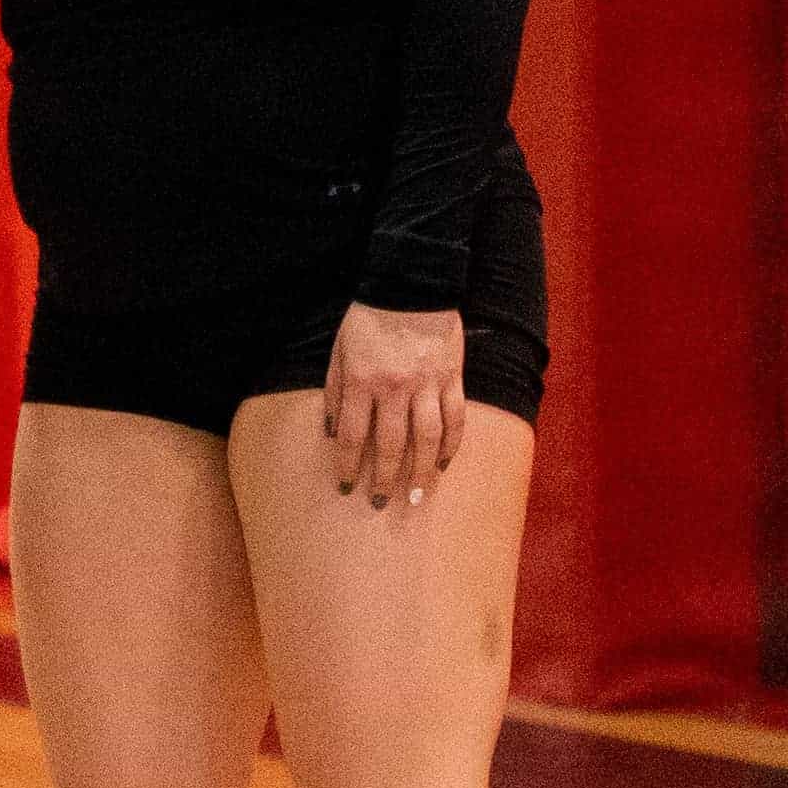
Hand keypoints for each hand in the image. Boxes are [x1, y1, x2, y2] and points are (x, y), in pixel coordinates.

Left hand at [313, 303, 473, 509]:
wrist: (411, 283)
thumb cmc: (368, 318)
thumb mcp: (339, 350)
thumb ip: (334, 392)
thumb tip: (331, 432)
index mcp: (362, 381)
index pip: (353, 437)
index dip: (347, 466)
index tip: (345, 487)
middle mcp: (395, 388)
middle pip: (390, 445)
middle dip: (382, 479)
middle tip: (379, 503)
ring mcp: (427, 384)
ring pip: (427, 439)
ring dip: (421, 472)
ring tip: (417, 495)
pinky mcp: (452, 377)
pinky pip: (455, 418)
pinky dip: (452, 444)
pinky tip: (444, 463)